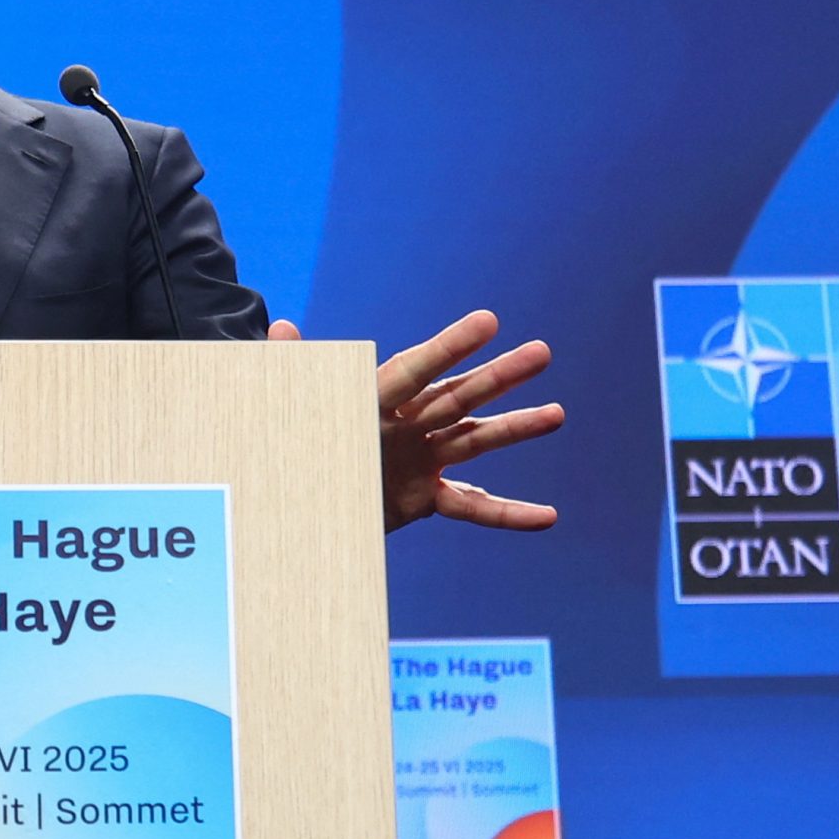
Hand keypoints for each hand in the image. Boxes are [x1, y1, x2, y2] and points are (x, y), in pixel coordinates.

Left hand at [269, 310, 561, 532]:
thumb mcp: (285, 408)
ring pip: (475, 442)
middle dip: (498, 377)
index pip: (415, 370)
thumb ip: (289, 373)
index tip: (488, 322)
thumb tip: (283, 330)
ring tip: (556, 414)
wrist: (292, 498)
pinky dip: (508, 513)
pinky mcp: (424, 496)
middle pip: (457, 397)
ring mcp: (420, 458)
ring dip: (515, 429)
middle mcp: (405, 423)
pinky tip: (547, 517)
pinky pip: (472, 505)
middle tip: (541, 353)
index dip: (448, 349)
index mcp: (373, 398)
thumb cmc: (288, 444)